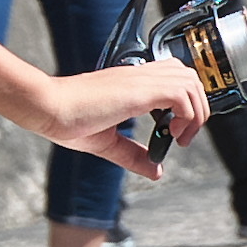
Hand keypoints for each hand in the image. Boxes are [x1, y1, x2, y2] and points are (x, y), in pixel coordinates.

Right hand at [28, 59, 207, 172]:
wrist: (49, 108)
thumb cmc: (68, 120)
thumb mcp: (109, 142)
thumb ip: (133, 154)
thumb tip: (155, 170)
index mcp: (133, 82)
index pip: (175, 76)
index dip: (186, 100)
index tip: (176, 130)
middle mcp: (140, 76)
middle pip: (190, 75)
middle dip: (197, 107)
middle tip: (182, 136)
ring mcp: (140, 80)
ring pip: (191, 81)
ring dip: (194, 112)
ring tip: (179, 137)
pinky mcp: (139, 91)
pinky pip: (181, 94)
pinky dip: (185, 115)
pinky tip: (170, 133)